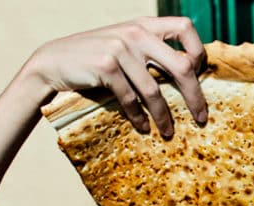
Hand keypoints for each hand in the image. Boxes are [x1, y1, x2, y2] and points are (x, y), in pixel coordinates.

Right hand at [26, 16, 207, 136]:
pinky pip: (131, 99)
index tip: (199, 75)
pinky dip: (138, 117)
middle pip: (181, 66)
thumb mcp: (125, 46)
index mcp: (144, 24)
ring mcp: (120, 48)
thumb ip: (150, 52)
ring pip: (155, 90)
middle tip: (201, 117)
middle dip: (195, 96)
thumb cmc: (95, 59)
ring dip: (164, 116)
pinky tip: (142, 127)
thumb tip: (187, 76)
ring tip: (168, 132)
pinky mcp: (106, 66)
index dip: (198, 51)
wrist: (53, 63)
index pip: (185, 27)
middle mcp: (136, 33)